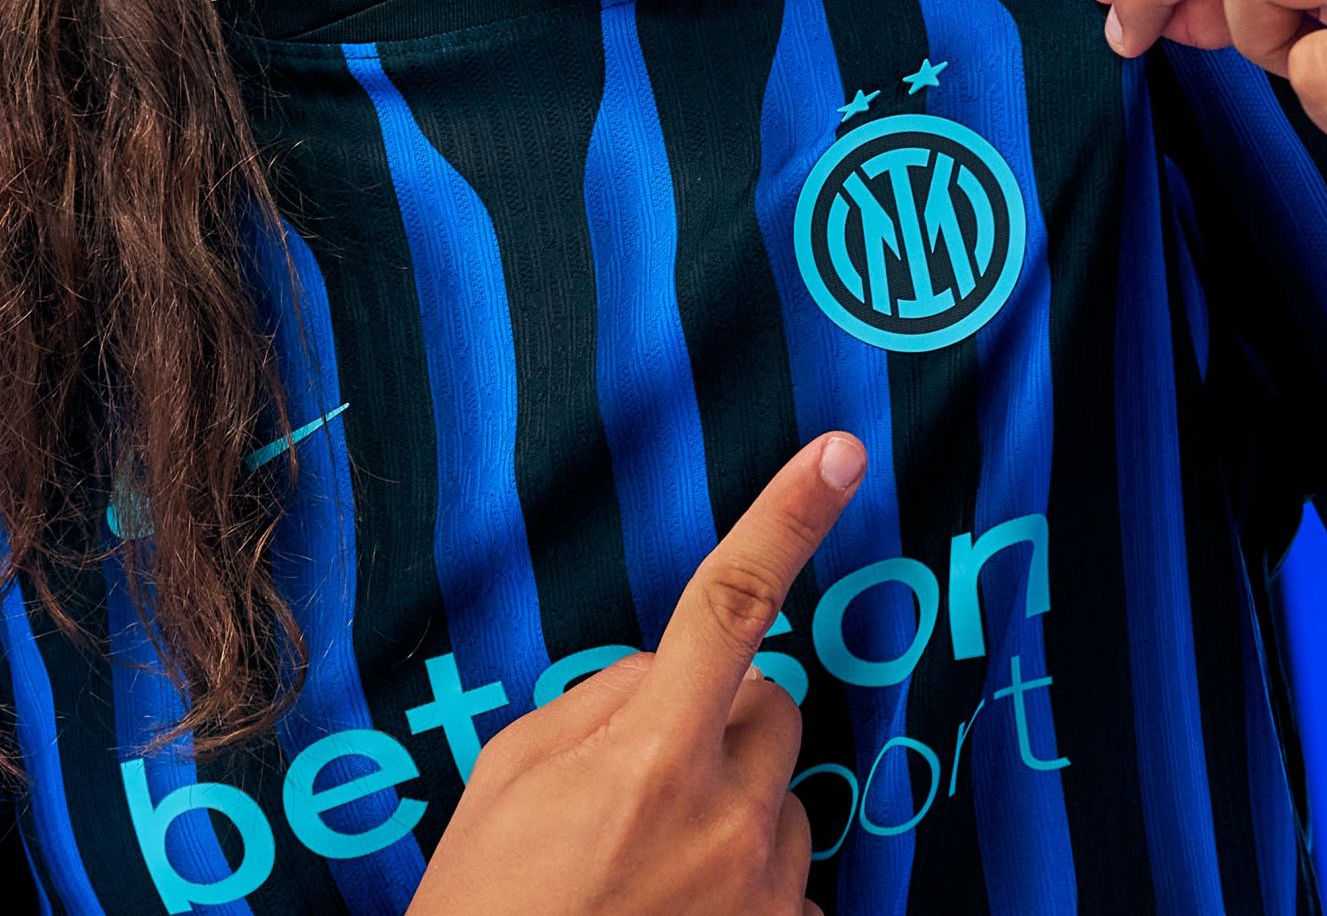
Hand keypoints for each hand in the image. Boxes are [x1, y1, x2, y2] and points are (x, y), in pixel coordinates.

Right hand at [411, 433, 864, 915]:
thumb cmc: (488, 900)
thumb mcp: (508, 774)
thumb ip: (599, 702)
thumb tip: (665, 674)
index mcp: (651, 754)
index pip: (731, 606)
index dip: (786, 519)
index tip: (838, 456)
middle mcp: (727, 814)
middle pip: (773, 705)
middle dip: (723, 715)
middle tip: (643, 772)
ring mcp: (763, 888)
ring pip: (784, 795)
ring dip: (734, 804)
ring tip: (649, 861)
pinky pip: (790, 878)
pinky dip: (745, 880)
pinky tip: (677, 906)